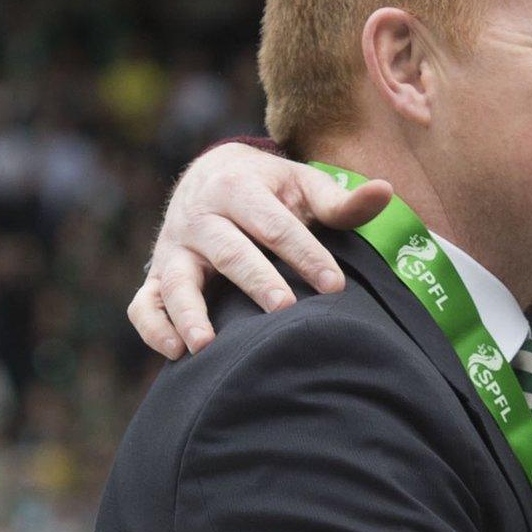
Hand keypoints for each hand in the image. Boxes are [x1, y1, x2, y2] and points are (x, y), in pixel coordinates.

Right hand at [127, 142, 393, 357]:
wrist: (210, 177)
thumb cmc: (272, 191)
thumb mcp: (303, 186)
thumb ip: (342, 201)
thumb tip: (387, 192)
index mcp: (238, 188)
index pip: (275, 225)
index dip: (306, 255)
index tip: (336, 287)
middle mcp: (200, 218)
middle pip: (229, 251)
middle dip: (256, 280)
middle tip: (285, 310)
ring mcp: (174, 250)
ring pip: (176, 281)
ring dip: (189, 312)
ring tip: (208, 346)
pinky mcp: (156, 277)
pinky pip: (143, 305)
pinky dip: (154, 328)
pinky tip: (176, 354)